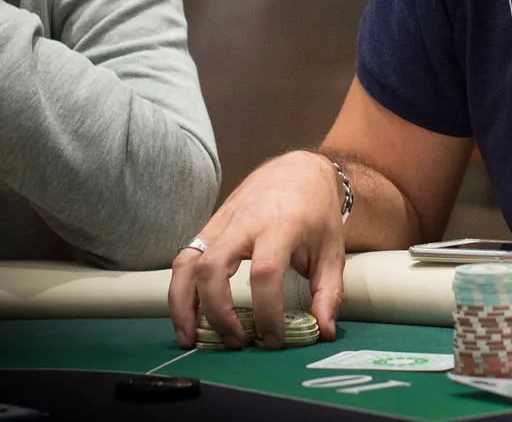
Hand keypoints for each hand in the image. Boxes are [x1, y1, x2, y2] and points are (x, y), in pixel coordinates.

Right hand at [168, 150, 346, 349]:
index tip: (273, 338)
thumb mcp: (332, 250)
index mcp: (280, 225)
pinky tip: (187, 317)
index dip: (267, 311)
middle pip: (213, 268)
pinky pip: (184, 259)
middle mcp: (244, 221)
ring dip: (183, 305)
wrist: (299, 170)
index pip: (265, 272)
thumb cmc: (316, 211)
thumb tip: (323, 331)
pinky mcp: (208, 226)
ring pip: (187, 262)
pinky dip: (180, 290)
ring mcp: (221, 222)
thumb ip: (328, 292)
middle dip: (217, 312)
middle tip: (235, 342)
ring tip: (190, 339)